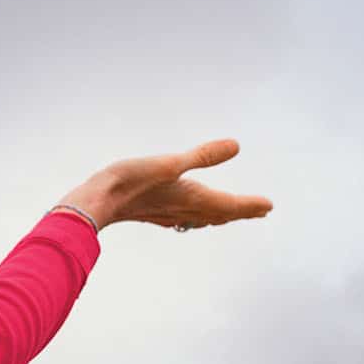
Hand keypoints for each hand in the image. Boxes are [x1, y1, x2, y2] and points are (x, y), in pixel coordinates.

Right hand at [65, 139, 273, 230]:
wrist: (94, 202)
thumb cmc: (129, 182)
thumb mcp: (168, 163)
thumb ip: (202, 156)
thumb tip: (236, 145)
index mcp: (192, 198)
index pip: (229, 205)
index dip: (250, 205)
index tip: (268, 206)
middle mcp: (182, 210)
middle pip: (218, 214)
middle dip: (239, 212)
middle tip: (259, 212)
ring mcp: (166, 214)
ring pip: (200, 218)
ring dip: (218, 215)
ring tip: (227, 214)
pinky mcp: (151, 212)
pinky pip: (182, 218)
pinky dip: (195, 216)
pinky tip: (185, 216)